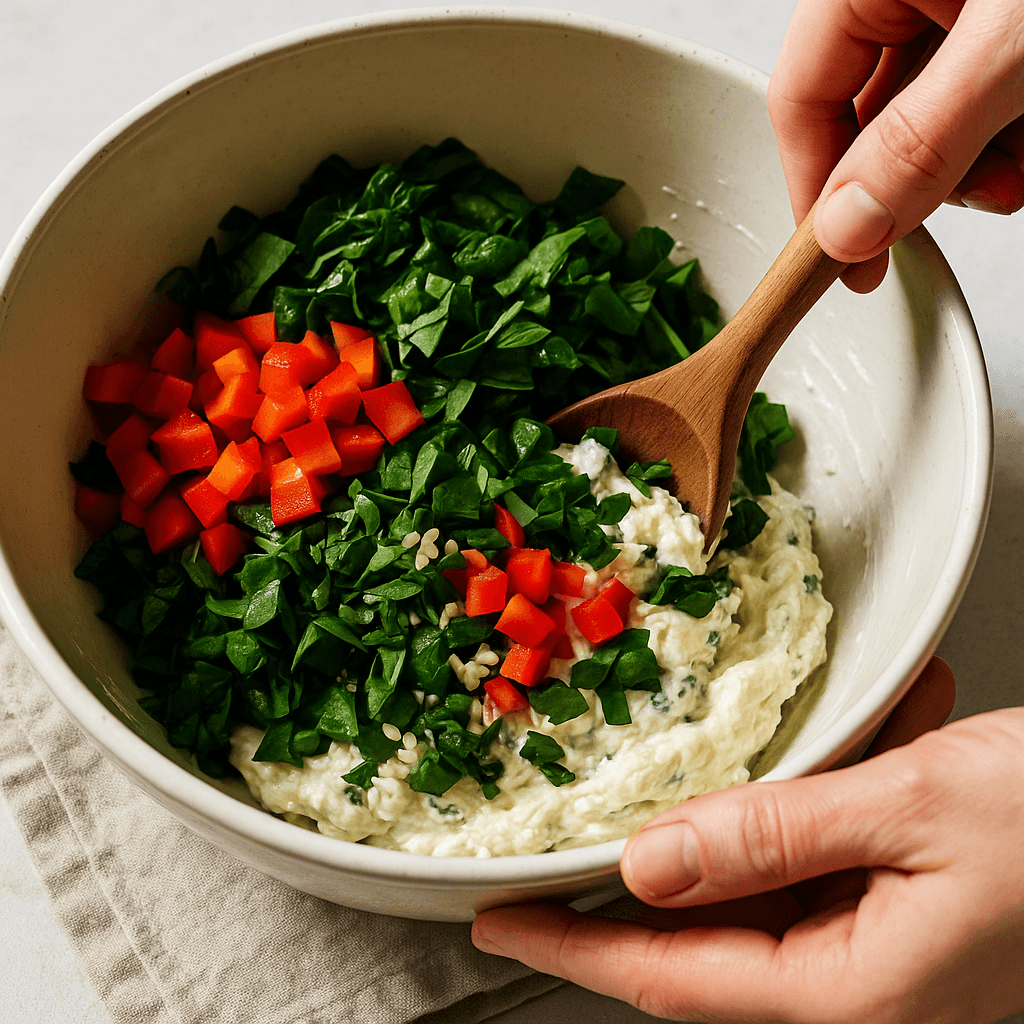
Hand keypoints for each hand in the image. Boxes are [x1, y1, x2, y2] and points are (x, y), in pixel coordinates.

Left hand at [472, 658, 1023, 1022]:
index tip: (498, 919)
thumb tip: (653, 864)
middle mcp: (860, 982)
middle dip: (658, 861)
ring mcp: (886, 944)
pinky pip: (835, 846)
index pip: (666, 978)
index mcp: (849, 990)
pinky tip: (880, 734)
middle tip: (583, 824)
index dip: (571, 944)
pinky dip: (833, 791)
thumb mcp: (910, 811)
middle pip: (710, 927)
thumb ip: (771, 840)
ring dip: (770, 800)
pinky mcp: (911, 903)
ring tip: (785, 745)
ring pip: (775, 872)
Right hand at [767, 0, 1023, 290]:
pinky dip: (1008, 134)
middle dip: (920, 177)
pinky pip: (976, 100)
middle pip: (865, 118)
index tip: (841, 261)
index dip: (815, 190)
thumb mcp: (1008, 44)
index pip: (799, 99)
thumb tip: (846, 229)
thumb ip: (922, 137)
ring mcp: (954, 7)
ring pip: (926, 119)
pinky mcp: (997, 25)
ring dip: (976, 161)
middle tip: (967, 200)